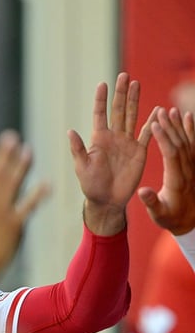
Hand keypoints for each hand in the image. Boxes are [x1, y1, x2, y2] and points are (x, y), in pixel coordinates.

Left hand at [68, 72, 149, 234]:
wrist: (107, 199)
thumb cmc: (90, 184)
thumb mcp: (82, 166)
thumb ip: (78, 148)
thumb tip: (70, 131)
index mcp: (98, 138)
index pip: (100, 114)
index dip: (101, 99)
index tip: (102, 84)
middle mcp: (113, 137)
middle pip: (118, 110)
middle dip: (121, 93)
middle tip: (124, 75)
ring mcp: (127, 143)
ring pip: (132, 116)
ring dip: (135, 101)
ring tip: (137, 83)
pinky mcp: (139, 152)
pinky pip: (147, 134)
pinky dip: (152, 122)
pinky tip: (157, 110)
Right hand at [137, 107, 194, 234]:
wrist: (190, 222)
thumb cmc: (170, 218)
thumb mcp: (158, 214)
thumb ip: (151, 202)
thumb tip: (143, 191)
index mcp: (177, 181)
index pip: (172, 155)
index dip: (164, 139)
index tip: (155, 124)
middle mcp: (188, 171)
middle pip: (180, 144)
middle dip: (171, 127)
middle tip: (162, 111)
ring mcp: (193, 167)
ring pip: (188, 142)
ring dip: (180, 125)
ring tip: (172, 110)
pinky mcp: (194, 165)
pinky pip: (194, 144)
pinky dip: (191, 130)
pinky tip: (188, 117)